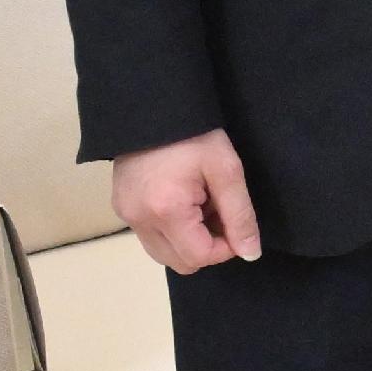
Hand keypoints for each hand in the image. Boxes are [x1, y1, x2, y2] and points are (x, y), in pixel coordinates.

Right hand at [114, 128, 262, 272]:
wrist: (154, 107)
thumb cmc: (195, 135)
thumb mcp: (227, 171)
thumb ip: (240, 216)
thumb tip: (250, 254)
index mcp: (166, 211)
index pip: (199, 257)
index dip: (225, 248)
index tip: (234, 223)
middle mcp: (138, 220)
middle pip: (180, 262)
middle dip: (207, 246)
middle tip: (218, 212)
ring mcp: (126, 215)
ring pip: (164, 254)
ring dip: (189, 241)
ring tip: (200, 205)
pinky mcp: (121, 208)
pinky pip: (150, 236)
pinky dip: (172, 230)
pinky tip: (183, 201)